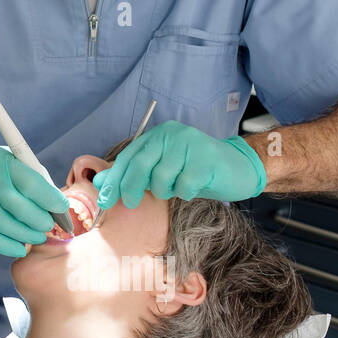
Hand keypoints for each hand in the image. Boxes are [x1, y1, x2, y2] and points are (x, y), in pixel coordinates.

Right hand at [0, 127, 69, 256]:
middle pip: (22, 209)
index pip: (33, 184)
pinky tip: (18, 247)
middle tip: (48, 227)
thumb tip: (54, 201)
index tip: (62, 210)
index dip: (52, 201)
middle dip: (41, 222)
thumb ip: (27, 176)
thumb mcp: (2, 159)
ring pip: (6, 226)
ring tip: (35, 237)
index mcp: (0, 161)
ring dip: (26, 236)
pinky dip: (7, 246)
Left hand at [93, 121, 266, 209]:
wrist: (238, 167)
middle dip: (131, 188)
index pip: (128, 157)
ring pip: (162, 178)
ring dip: (166, 191)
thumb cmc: (195, 170)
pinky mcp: (207, 159)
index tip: (104, 201)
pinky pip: (184, 185)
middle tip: (132, 203)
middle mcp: (172, 134)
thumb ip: (131, 173)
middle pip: (140, 165)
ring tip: (177, 188)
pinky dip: (185, 193)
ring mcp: (190, 144)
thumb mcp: (160, 171)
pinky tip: (194, 187)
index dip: (114, 180)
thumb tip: (99, 181)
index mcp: (157, 135)